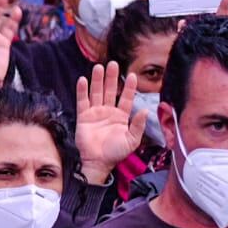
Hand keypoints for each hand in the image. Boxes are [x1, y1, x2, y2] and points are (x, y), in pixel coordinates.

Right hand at [75, 62, 148, 183]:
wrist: (98, 163)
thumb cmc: (116, 153)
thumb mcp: (132, 141)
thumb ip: (138, 126)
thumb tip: (145, 110)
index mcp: (121, 116)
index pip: (126, 98)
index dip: (129, 87)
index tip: (132, 75)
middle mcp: (108, 111)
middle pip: (110, 90)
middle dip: (112, 78)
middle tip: (113, 64)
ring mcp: (95, 112)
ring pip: (97, 92)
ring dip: (98, 80)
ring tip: (99, 67)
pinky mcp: (84, 116)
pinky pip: (83, 101)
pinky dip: (82, 90)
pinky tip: (83, 80)